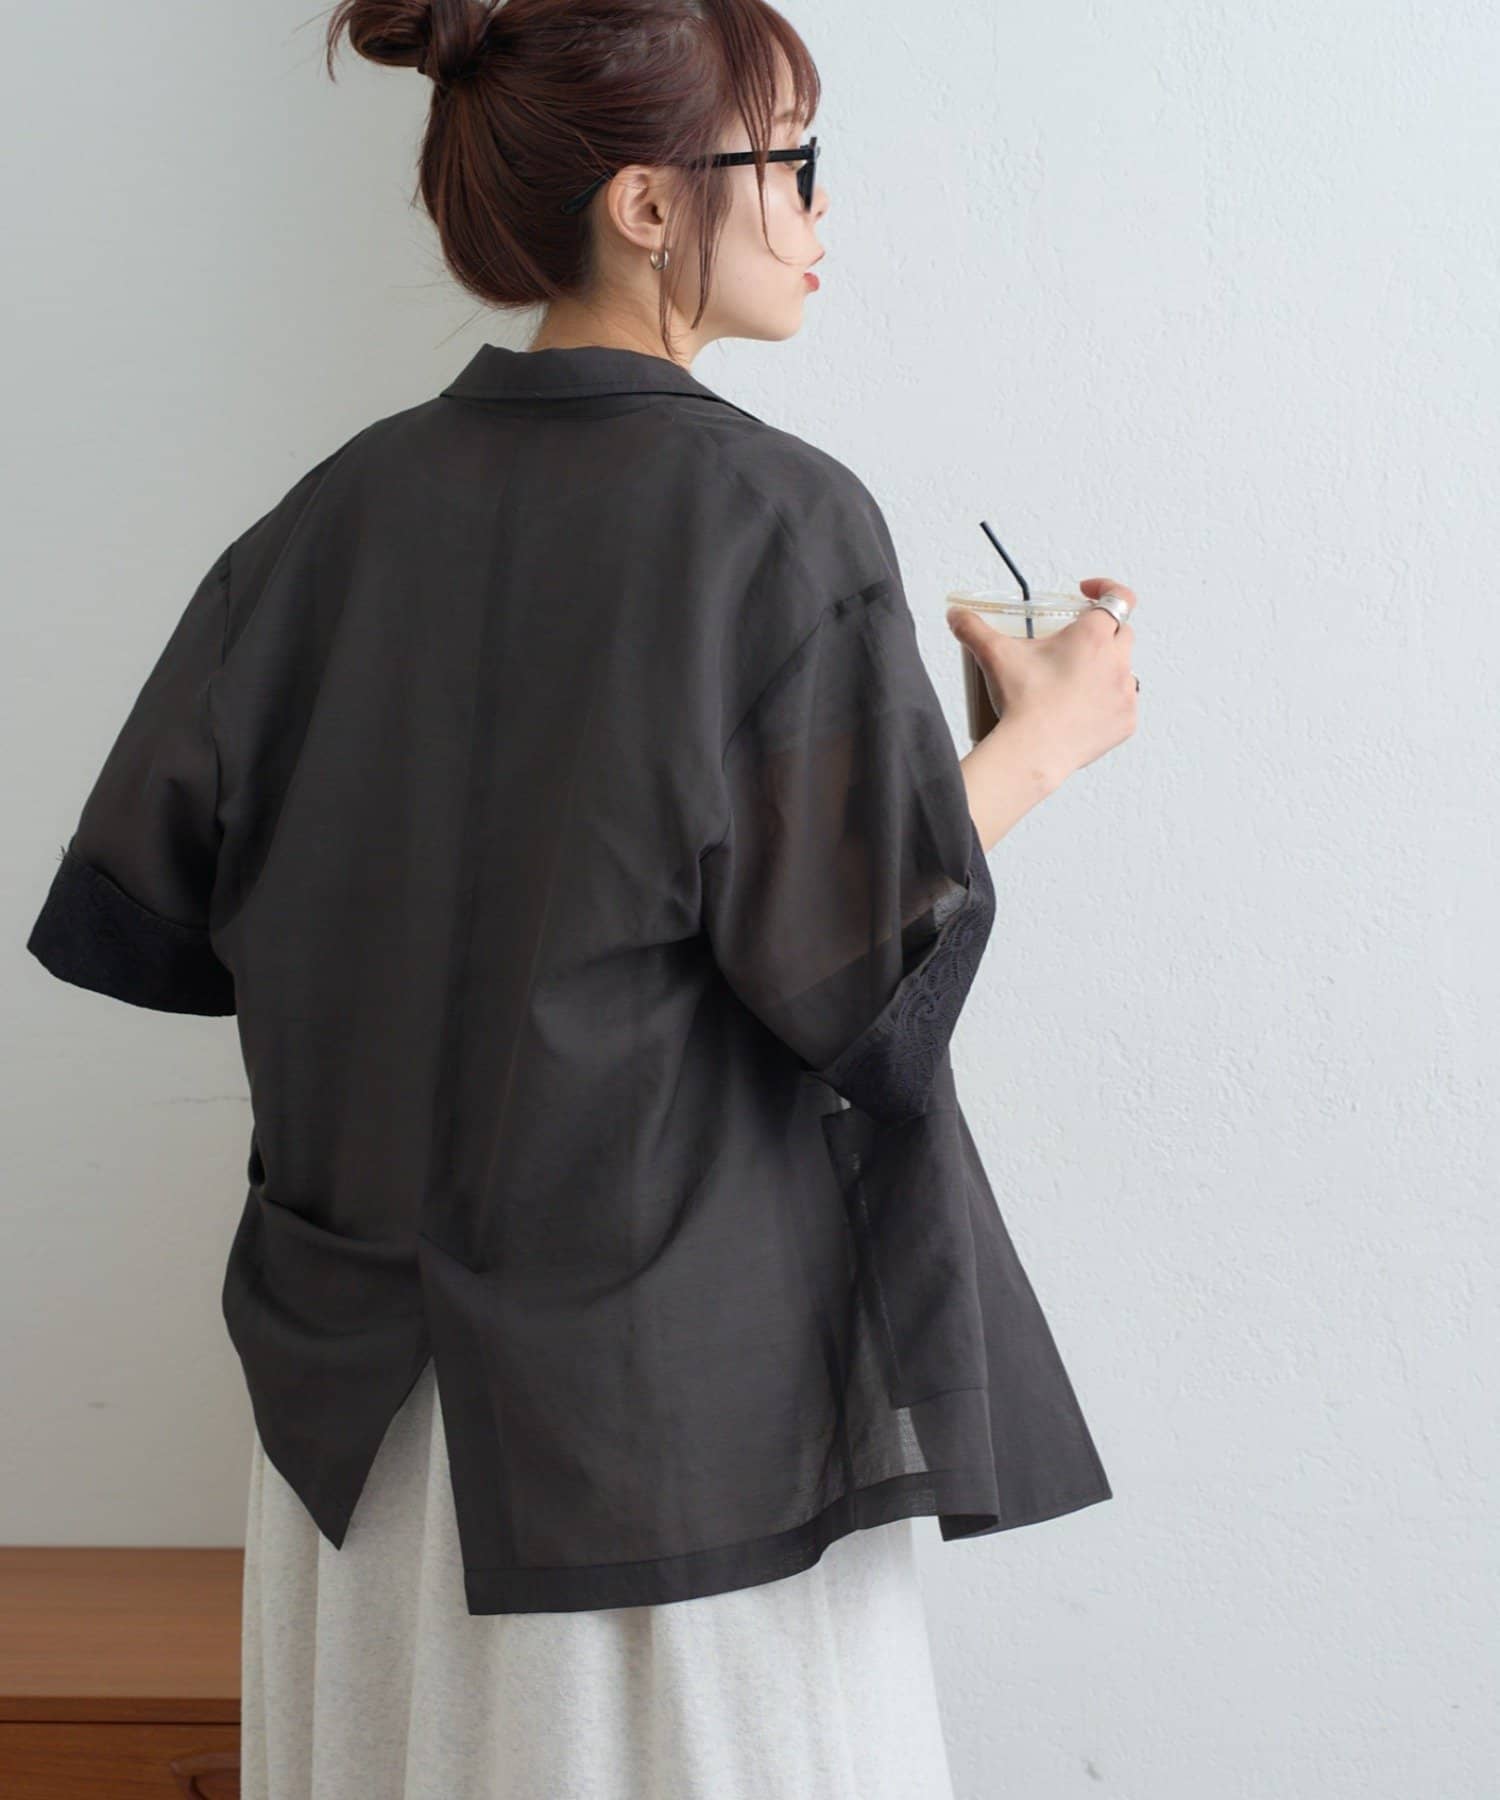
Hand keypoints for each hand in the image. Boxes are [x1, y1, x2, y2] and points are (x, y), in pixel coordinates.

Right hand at [945, 578, 1139, 786]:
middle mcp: (1117, 660)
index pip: (1119, 597)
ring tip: (1074, 681)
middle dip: (1102, 632)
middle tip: (1074, 644)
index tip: (1087, 594)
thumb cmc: (1022, 702)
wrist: (1033, 752)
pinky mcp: (1125, 722)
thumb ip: (973, 628)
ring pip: (1124, 670)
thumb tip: (957, 616)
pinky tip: (1082, 709)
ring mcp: (1125, 693)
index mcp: (1093, 636)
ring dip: (1105, 669)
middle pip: (1122, 632)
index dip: (1106, 588)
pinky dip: (1106, 703)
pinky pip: (1123, 705)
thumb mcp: (994, 655)